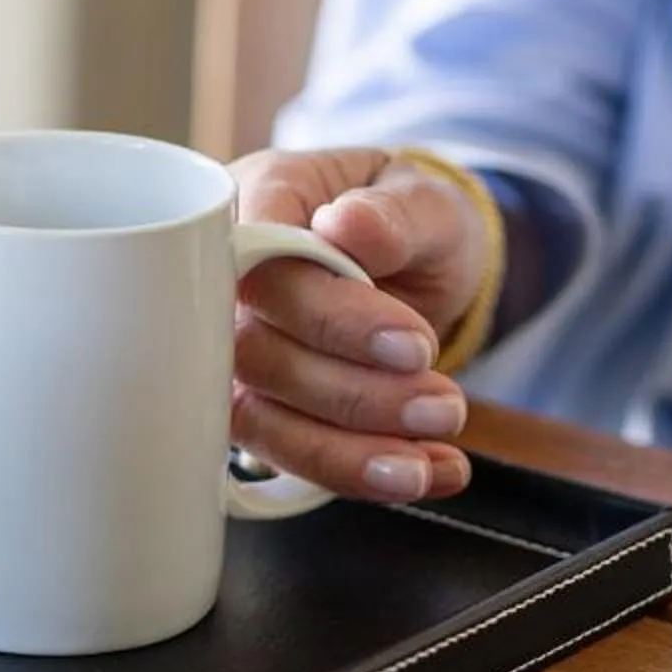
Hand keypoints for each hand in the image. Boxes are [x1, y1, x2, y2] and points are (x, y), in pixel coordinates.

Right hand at [229, 147, 495, 502]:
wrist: (415, 259)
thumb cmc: (405, 217)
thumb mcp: (423, 198)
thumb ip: (394, 211)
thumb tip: (349, 224)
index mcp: (260, 200)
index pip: (263, 265)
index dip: (328, 315)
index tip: (413, 345)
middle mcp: (227, 281)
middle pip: (256, 353)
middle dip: (354, 393)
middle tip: (444, 405)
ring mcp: (234, 351)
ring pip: (262, 419)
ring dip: (350, 450)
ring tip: (432, 456)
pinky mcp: (259, 407)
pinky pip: (291, 455)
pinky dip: (359, 473)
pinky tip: (428, 472)